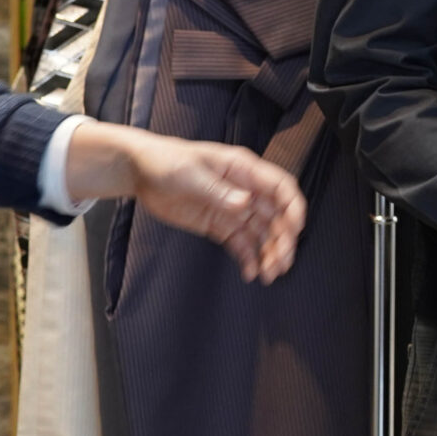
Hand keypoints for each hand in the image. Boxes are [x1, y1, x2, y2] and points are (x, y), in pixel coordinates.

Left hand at [69, 124, 306, 282]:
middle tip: (281, 263)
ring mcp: (232, 208)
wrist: (140, 171)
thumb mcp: (190, 173)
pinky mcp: (219, 224)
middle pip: (276, 216)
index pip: (281, 187)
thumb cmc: (166, 160)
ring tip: (270, 275)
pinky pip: (240, 243)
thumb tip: (245, 204)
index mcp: (243, 169)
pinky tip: (251, 273)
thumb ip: (218, 190)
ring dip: (269, 253)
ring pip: (261, 233)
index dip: (294, 207)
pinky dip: (248, 258)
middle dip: (283, 240)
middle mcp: (244, 189)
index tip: (296, 230)